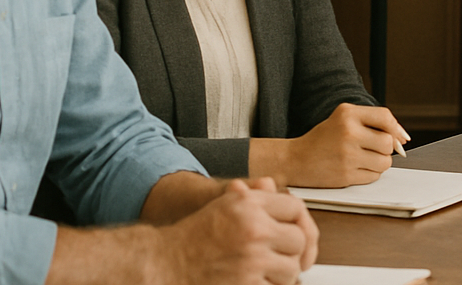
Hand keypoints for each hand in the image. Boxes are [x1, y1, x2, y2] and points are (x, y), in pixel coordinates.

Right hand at [159, 178, 317, 284]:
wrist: (164, 265)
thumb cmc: (192, 238)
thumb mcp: (223, 207)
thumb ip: (254, 197)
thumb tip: (274, 186)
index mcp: (249, 205)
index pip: (295, 208)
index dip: (298, 222)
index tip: (295, 234)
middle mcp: (253, 230)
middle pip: (298, 240)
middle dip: (291, 252)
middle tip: (280, 257)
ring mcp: (252, 260)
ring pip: (291, 269)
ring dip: (282, 275)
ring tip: (267, 272)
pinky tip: (257, 281)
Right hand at [272, 103, 408, 187]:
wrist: (294, 160)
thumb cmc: (323, 139)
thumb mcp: (343, 119)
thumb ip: (372, 122)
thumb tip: (402, 138)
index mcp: (347, 114)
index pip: (385, 117)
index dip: (397, 129)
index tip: (401, 138)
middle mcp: (348, 132)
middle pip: (388, 143)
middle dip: (386, 149)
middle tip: (372, 149)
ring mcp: (347, 155)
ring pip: (385, 162)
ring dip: (379, 163)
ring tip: (363, 159)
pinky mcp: (345, 175)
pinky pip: (374, 176)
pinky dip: (370, 174)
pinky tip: (355, 169)